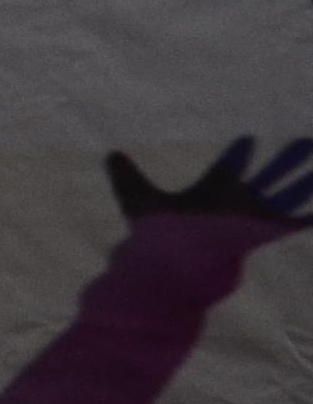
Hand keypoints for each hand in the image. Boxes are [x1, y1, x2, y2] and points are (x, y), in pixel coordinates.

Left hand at [109, 135, 312, 230]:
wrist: (170, 266)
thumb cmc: (155, 236)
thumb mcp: (139, 199)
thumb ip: (127, 177)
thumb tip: (110, 154)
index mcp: (211, 193)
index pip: (229, 168)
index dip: (239, 155)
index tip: (248, 138)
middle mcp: (235, 203)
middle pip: (266, 176)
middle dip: (284, 161)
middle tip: (304, 142)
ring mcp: (251, 217)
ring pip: (285, 193)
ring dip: (304, 181)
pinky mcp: (263, 231)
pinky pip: (293, 221)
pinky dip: (308, 215)